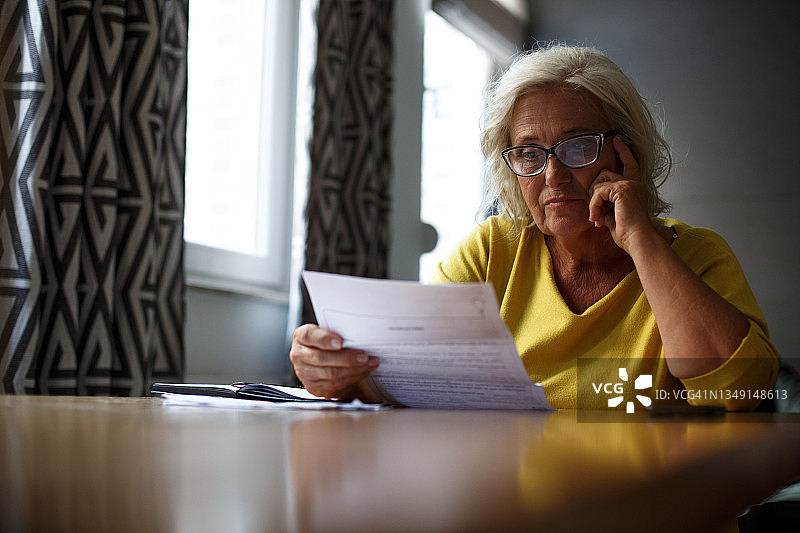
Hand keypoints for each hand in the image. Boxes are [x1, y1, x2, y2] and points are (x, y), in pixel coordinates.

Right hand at [289, 324, 378, 398]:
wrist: (325, 362)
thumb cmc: (329, 343)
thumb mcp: (329, 333)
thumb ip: (338, 332)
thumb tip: (359, 334)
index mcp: (301, 336)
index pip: (310, 336)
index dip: (325, 339)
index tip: (340, 342)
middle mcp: (299, 355)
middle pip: (322, 358)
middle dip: (346, 358)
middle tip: (363, 356)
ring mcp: (304, 373)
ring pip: (331, 373)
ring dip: (354, 369)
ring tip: (369, 363)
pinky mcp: (314, 387)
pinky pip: (336, 384)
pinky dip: (353, 377)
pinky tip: (364, 370)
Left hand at [588, 136, 654, 251]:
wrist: (638, 241)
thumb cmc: (628, 233)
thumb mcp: (614, 214)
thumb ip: (607, 203)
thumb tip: (594, 199)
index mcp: (635, 187)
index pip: (629, 164)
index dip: (623, 151)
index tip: (617, 139)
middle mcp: (635, 183)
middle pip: (604, 175)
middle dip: (595, 193)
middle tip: (596, 214)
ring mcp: (630, 185)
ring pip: (599, 184)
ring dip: (593, 202)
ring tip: (598, 218)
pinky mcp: (623, 190)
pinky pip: (598, 192)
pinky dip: (594, 206)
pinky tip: (598, 218)